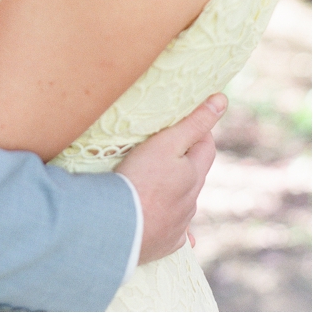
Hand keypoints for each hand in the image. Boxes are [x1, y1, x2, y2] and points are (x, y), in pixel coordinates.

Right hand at [117, 93, 224, 263]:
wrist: (120, 228)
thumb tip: (221, 99)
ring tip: (157, 185)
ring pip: (183, 204)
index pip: (205, 147)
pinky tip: (164, 225)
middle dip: (187, 163)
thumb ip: (193, 124)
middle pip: (195, 176)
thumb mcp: (165, 144)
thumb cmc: (141, 180)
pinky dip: (171, 227)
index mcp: (193, 176)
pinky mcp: (165, 243)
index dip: (199, 131)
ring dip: (175, 194)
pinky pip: (173, 234)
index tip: (186, 120)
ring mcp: (179, 225)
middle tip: (167, 148)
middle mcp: (191, 201)